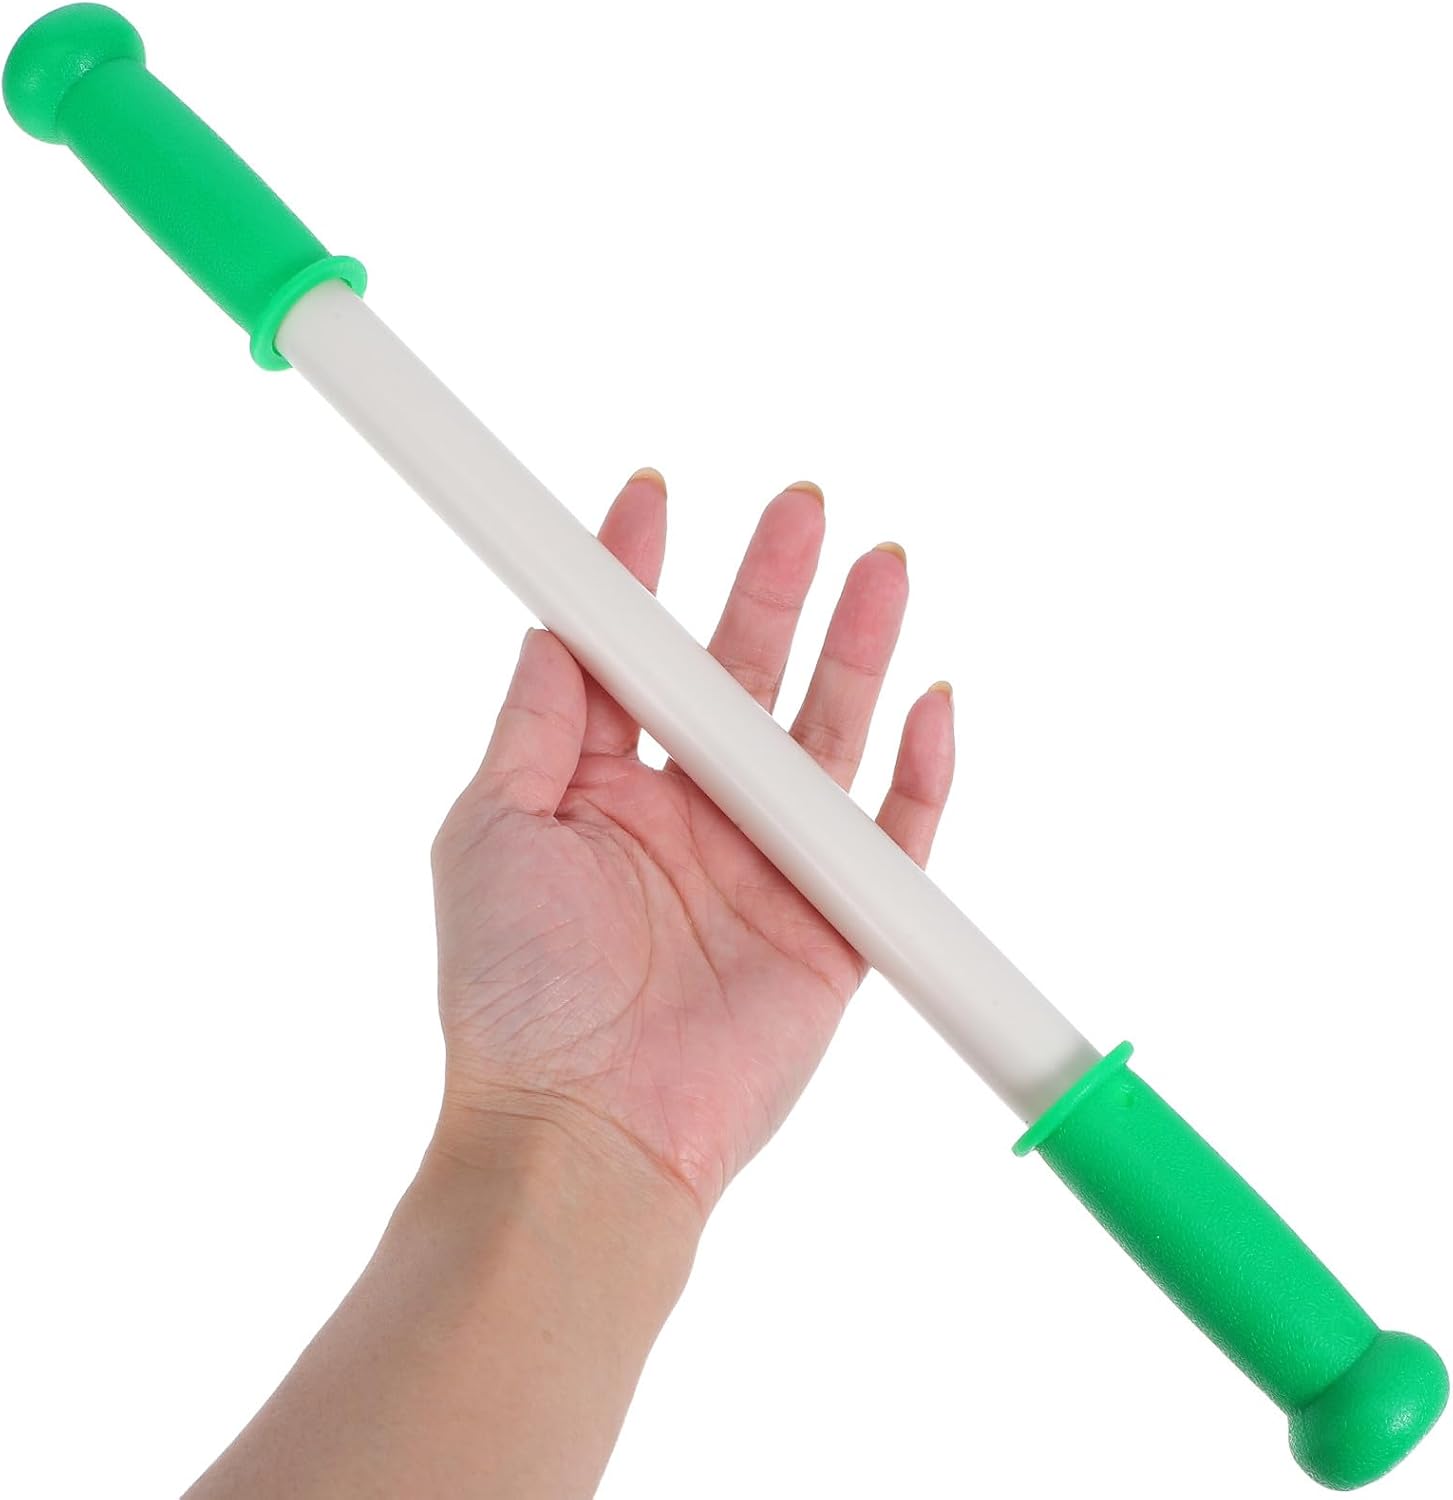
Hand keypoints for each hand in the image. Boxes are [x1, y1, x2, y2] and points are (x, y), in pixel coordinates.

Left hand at [430, 471, 954, 1215]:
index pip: (638, 660)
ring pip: (830, 734)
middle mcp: (693, 814)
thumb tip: (551, 625)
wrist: (583, 1132)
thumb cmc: (515, 992)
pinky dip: (921, 772)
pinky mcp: (837, 925)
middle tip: (798, 505)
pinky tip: (930, 699)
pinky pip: (896, 835)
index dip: (643, 576)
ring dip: (857, 649)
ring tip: (881, 565)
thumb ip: (534, 723)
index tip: (651, 495)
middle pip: (746, 678)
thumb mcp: (489, 829)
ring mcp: (770, 864)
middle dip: (772, 588)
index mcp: (605, 788)